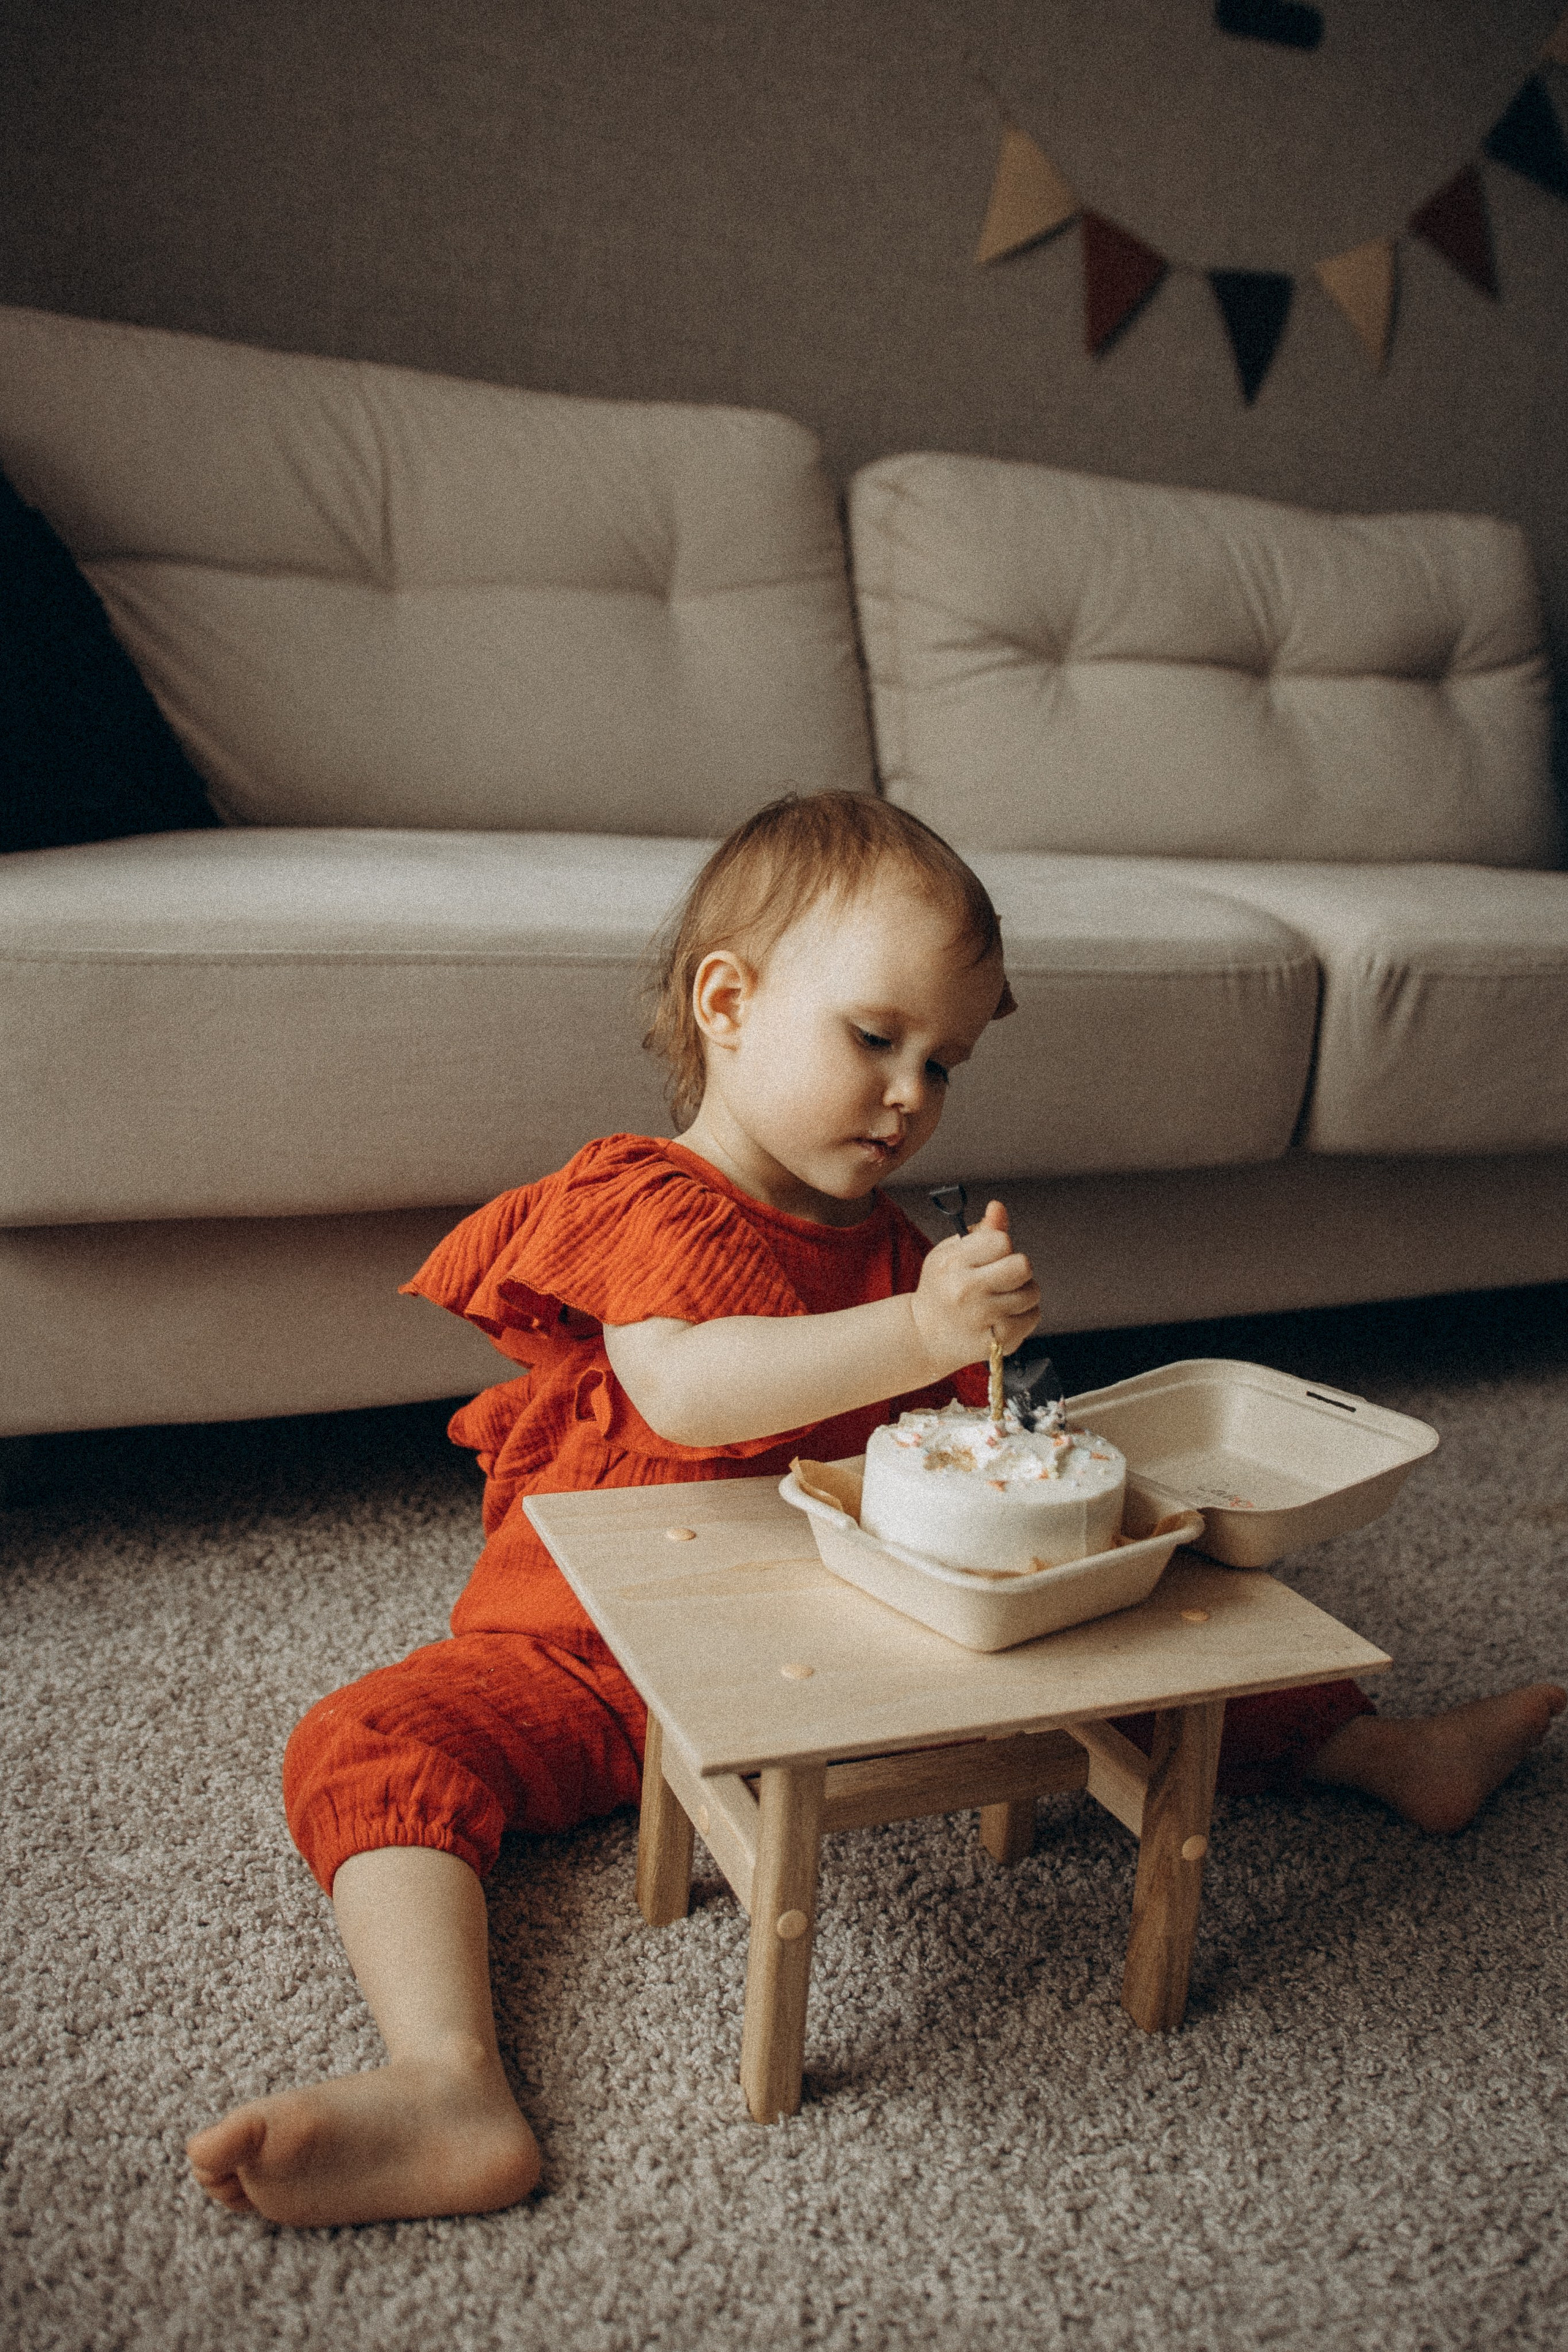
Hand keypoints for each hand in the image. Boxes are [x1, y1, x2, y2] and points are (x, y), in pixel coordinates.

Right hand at [910, 1200, 1039, 1378]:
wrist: (924, 1336)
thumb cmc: (941, 1289)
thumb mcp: (950, 1253)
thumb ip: (980, 1231)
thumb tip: (998, 1208)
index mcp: (953, 1264)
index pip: (1002, 1241)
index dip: (1000, 1247)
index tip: (989, 1257)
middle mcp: (966, 1291)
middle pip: (1023, 1266)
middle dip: (1018, 1269)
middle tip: (1003, 1277)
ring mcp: (982, 1319)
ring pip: (1032, 1293)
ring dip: (1023, 1292)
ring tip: (1001, 1298)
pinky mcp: (996, 1342)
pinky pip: (1032, 1317)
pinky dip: (1024, 1315)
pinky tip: (1003, 1316)